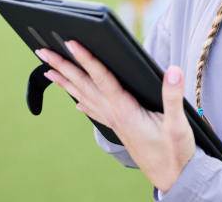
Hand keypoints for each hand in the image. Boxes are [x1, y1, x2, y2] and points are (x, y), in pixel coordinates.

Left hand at [36, 44, 195, 192]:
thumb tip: (172, 70)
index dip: (86, 59)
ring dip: (65, 82)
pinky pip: (93, 110)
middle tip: (42, 51)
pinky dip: (80, 100)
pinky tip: (75, 100)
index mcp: (126, 110)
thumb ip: (174, 96)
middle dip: (62, 66)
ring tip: (48, 70)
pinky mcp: (118, 128)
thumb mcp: (178, 125)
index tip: (70, 43)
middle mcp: (114, 114)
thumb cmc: (175, 153)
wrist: (172, 178)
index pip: (102, 78)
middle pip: (83, 85)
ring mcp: (114, 122)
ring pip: (83, 96)